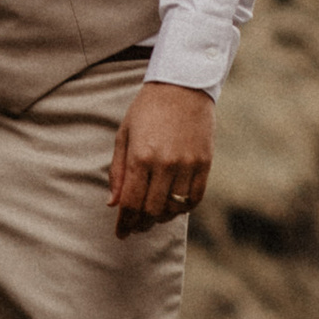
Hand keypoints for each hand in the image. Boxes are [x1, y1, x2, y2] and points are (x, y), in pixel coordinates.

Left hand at [108, 81, 213, 237]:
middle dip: (141, 223)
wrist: (183, 85)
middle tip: (136, 227)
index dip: (125, 223)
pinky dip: (183, 208)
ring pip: (174, 208)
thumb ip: (118, 172)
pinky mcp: (205, 163)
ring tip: (153, 216)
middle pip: (152, 210)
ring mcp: (188, 165)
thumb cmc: (147, 109)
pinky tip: (173, 206)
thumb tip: (114, 204)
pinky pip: (195, 198)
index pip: (131, 203)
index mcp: (141, 157)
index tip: (121, 233)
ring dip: (161, 217)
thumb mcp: (124, 136)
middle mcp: (165, 164)